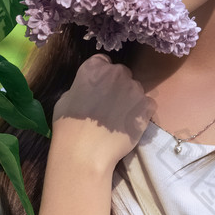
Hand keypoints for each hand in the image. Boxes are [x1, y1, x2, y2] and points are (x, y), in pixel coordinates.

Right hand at [52, 55, 155, 169]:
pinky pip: (148, 104)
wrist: (85, 152)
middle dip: (118, 86)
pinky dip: (142, 112)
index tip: (100, 89)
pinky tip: (131, 123)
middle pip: (122, 74)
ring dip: (130, 99)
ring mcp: (134, 89)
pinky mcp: (146, 106)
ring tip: (120, 118)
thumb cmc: (69, 127)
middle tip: (110, 105)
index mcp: (94, 67)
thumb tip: (89, 89)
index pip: (103, 62)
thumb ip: (82, 86)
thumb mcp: (65, 99)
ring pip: (136, 89)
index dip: (102, 76)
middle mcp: (116, 72)